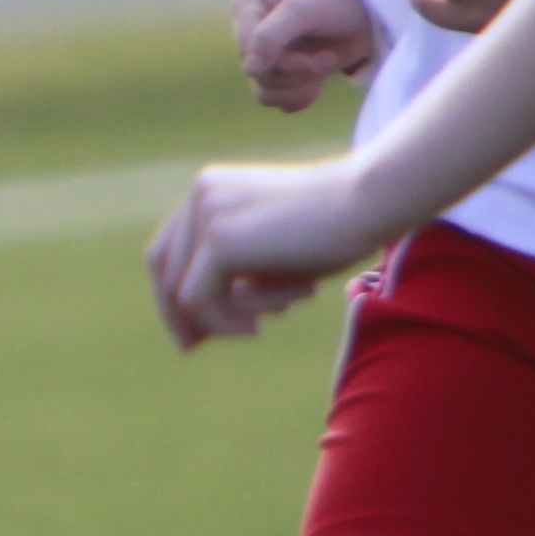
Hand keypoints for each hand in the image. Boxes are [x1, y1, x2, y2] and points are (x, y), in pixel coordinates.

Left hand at [148, 159, 390, 349]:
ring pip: (182, 291)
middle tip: (193, 346)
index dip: (173, 292)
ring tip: (276, 314)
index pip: (170, 249)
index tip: (192, 329)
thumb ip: (236, 281)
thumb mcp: (275, 258)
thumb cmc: (336, 231)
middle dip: (177, 312)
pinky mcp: (220, 239)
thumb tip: (194, 329)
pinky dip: (224, 322)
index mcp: (212, 189)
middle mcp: (202, 194)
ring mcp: (206, 214)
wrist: (371, 201)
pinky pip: (198, 300)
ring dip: (222, 317)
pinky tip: (258, 327)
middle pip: (162, 267)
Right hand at [230, 0, 382, 112]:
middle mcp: (249, 31)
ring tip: (326, 66)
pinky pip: (278, 102)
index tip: (312, 58)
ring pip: (265, 93)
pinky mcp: (279, 74)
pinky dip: (303, 95)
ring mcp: (263, 55)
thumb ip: (271, 34)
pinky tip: (319, 79)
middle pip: (258, 74)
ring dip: (301, 86)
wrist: (367, 11)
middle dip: (298, 72)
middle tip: (328, 58)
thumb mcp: (304, 9)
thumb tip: (248, 70)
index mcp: (247, 5)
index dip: (281, 61)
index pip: (247, 50)